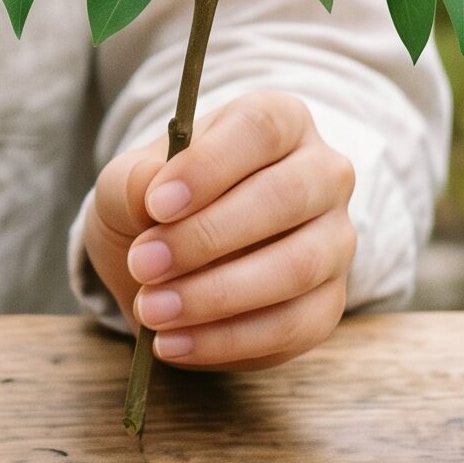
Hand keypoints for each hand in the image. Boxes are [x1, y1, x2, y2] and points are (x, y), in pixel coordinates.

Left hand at [81, 89, 355, 370]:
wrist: (172, 255)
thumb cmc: (157, 200)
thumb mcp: (128, 181)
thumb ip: (132, 180)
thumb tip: (149, 191)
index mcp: (279, 119)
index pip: (259, 128)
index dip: (209, 166)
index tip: (156, 204)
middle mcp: (322, 173)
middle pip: (282, 198)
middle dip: (206, 238)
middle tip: (143, 265)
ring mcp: (335, 240)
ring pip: (295, 267)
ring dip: (216, 296)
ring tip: (153, 309)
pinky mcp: (330, 302)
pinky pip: (293, 326)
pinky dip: (228, 340)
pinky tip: (176, 343)